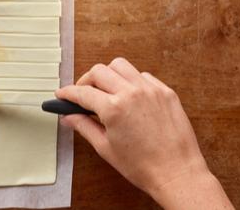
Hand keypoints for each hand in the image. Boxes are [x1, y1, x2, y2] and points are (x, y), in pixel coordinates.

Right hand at [56, 58, 232, 209]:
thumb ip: (84, 127)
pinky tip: (129, 96)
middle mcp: (132, 93)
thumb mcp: (106, 148)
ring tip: (106, 91)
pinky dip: (131, 81)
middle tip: (83, 94)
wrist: (177, 173)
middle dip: (86, 80)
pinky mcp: (166, 92)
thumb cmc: (144, 166)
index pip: (82, 92)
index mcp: (114, 108)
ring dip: (109, 74)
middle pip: (99, 71)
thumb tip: (70, 117)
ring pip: (121, 66)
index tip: (63, 94)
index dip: (68, 93)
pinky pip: (142, 75)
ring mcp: (151, 90)